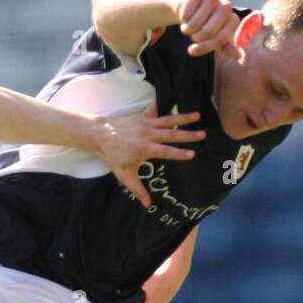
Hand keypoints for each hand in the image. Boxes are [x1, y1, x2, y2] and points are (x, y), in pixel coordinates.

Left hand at [87, 103, 204, 206]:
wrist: (100, 136)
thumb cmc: (113, 157)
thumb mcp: (125, 176)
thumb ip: (138, 190)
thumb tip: (147, 205)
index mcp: (146, 149)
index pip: (167, 152)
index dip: (180, 153)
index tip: (192, 154)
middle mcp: (149, 134)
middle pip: (172, 134)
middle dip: (188, 134)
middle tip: (203, 134)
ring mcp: (146, 123)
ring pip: (168, 120)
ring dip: (183, 117)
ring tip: (197, 114)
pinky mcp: (142, 115)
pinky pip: (155, 108)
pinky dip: (163, 103)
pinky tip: (174, 97)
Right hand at [176, 0, 238, 56]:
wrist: (186, 7)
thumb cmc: (202, 25)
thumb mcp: (213, 38)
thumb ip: (226, 48)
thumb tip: (240, 57)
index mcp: (231, 18)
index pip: (225, 34)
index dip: (210, 44)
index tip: (195, 49)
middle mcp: (224, 6)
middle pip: (210, 30)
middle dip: (198, 38)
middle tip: (194, 37)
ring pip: (197, 23)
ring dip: (188, 29)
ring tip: (188, 26)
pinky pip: (187, 14)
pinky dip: (183, 19)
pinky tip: (184, 16)